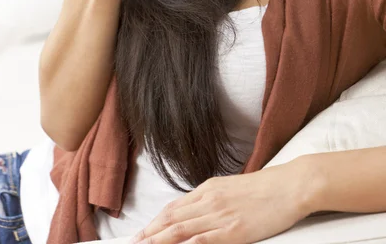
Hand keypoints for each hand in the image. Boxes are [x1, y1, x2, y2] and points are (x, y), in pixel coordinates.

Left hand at [130, 158, 311, 243]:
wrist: (290, 185)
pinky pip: (204, 239)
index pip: (174, 207)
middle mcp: (210, 200)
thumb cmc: (265, 187)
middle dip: (151, 233)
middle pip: (172, 218)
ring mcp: (221, 215)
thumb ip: (211, 198)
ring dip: (160, 240)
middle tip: (134, 243)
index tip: (142, 232)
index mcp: (209, 188)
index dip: (155, 221)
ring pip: (181, 229)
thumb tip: (194, 211)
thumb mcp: (231, 187)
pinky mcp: (234, 230)